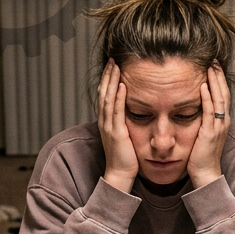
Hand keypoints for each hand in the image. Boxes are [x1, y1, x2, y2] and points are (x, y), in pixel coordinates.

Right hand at [98, 59, 138, 192]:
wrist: (120, 174)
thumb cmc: (125, 156)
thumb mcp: (124, 134)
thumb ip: (124, 120)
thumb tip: (131, 109)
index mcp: (106, 120)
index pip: (105, 94)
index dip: (108, 79)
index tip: (113, 65)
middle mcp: (105, 121)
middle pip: (104, 92)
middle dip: (108, 75)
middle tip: (112, 59)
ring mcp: (109, 126)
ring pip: (108, 98)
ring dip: (112, 81)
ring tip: (116, 66)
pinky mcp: (116, 133)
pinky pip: (117, 111)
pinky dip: (119, 97)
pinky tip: (123, 85)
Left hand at [187, 62, 229, 188]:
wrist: (205, 174)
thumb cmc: (201, 156)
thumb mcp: (203, 133)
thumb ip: (202, 120)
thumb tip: (195, 108)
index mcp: (222, 120)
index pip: (222, 94)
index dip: (219, 79)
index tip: (213, 64)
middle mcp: (223, 121)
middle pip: (223, 92)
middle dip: (218, 75)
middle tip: (213, 59)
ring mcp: (218, 126)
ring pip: (219, 98)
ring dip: (214, 81)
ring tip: (210, 66)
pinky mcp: (210, 132)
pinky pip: (210, 111)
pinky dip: (207, 97)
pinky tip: (202, 86)